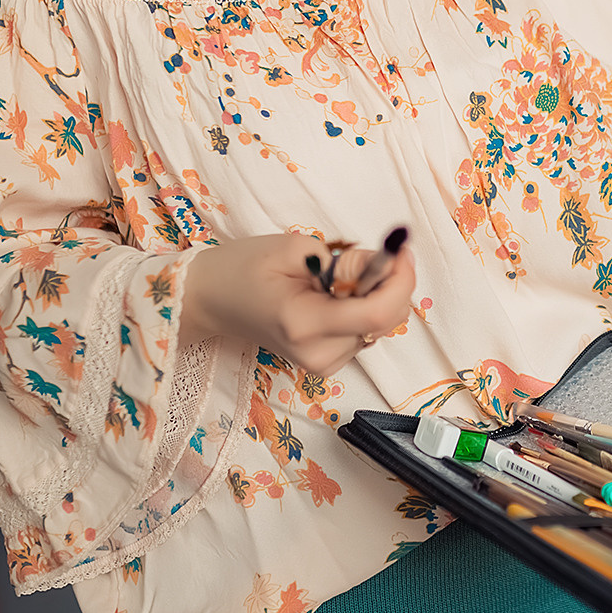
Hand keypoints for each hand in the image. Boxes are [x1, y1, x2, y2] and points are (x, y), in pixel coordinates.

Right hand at [181, 233, 414, 376]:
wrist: (211, 300)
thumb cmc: (244, 269)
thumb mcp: (295, 248)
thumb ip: (346, 261)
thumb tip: (386, 265)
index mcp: (306, 324)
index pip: (377, 313)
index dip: (400, 280)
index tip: (400, 250)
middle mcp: (319, 354)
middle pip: (385, 321)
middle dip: (390, 284)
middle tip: (367, 255)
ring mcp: (323, 364)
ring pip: (380, 326)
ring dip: (376, 295)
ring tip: (339, 276)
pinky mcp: (327, 364)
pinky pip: (366, 332)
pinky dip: (364, 308)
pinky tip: (336, 295)